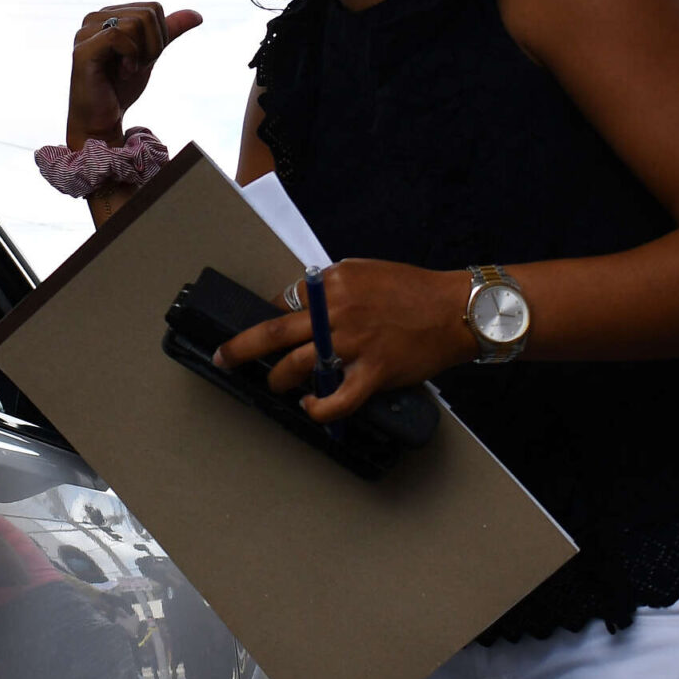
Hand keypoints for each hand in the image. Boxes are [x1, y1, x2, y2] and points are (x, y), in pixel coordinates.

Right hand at [67, 2, 201, 148]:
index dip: (159, 37)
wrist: (102, 120)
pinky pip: (118, 36)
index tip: (142, 58)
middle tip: (135, 66)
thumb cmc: (121, 88)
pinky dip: (131, 57)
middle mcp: (94, 18)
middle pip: (148, 13)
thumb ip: (169, 32)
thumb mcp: (151, 54)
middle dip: (153, 45)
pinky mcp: (83, 49)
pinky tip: (123, 72)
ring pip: (136, 23)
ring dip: (142, 54)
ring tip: (127, 70)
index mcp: (109, 14)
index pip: (153, 9)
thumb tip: (198, 15)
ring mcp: (86, 32)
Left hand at [215, 259, 472, 421]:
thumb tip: (304, 304)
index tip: (265, 331)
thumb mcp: (366, 272)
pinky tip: (311, 406)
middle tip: (224, 357)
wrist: (455, 309)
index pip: (285, 300)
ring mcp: (352, 343)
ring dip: (279, 379)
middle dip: (240, 348)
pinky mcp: (372, 371)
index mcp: (332, 281)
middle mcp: (336, 310)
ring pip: (296, 366)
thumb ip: (333, 288)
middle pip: (274, 332)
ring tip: (278, 384)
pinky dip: (319, 407)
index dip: (273, 317)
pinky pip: (337, 397)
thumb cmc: (414, 290)